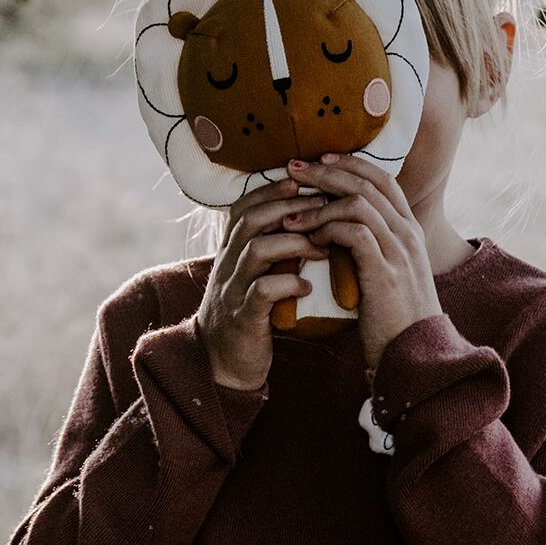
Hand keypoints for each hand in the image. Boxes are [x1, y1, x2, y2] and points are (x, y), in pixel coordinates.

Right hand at [197, 178, 325, 390]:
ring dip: (294, 244)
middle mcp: (226, 265)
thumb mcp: (253, 276)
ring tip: (323, 249)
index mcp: (230, 251)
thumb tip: (308, 221)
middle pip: (251, 220)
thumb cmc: (248, 313)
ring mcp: (232, 290)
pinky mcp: (242, 317)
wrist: (220, 364)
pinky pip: (262, 291)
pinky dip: (289, 284)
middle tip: (324, 207)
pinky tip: (308, 288)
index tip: (303, 181)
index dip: (271, 190)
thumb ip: (270, 250)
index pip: (244, 207)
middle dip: (289, 208)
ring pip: (257, 250)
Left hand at [283, 153, 440, 367]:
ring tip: (291, 214)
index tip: (320, 158)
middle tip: (292, 168)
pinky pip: (353, 233)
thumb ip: (371, 246)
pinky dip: (326, 229)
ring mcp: (399, 250)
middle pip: (366, 183)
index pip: (382, 178)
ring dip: (319, 204)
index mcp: (410, 230)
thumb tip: (338, 228)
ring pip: (358, 203)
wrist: (415, 354)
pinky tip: (307, 238)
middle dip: (326, 171)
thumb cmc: (394, 318)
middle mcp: (408, 233)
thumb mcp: (387, 274)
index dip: (350, 163)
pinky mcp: (385, 271)